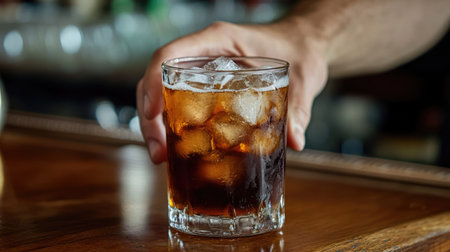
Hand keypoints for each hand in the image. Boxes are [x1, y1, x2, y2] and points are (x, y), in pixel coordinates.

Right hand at [137, 20, 328, 163]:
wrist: (302, 44)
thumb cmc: (298, 49)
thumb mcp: (302, 77)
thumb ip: (298, 108)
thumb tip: (294, 142)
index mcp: (219, 40)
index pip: (171, 54)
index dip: (153, 83)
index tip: (151, 113)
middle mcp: (205, 54)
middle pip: (159, 80)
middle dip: (151, 117)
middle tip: (159, 152)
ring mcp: (203, 70)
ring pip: (164, 94)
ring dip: (158, 125)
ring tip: (163, 157)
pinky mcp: (208, 86)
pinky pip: (182, 103)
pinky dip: (175, 126)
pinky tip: (181, 149)